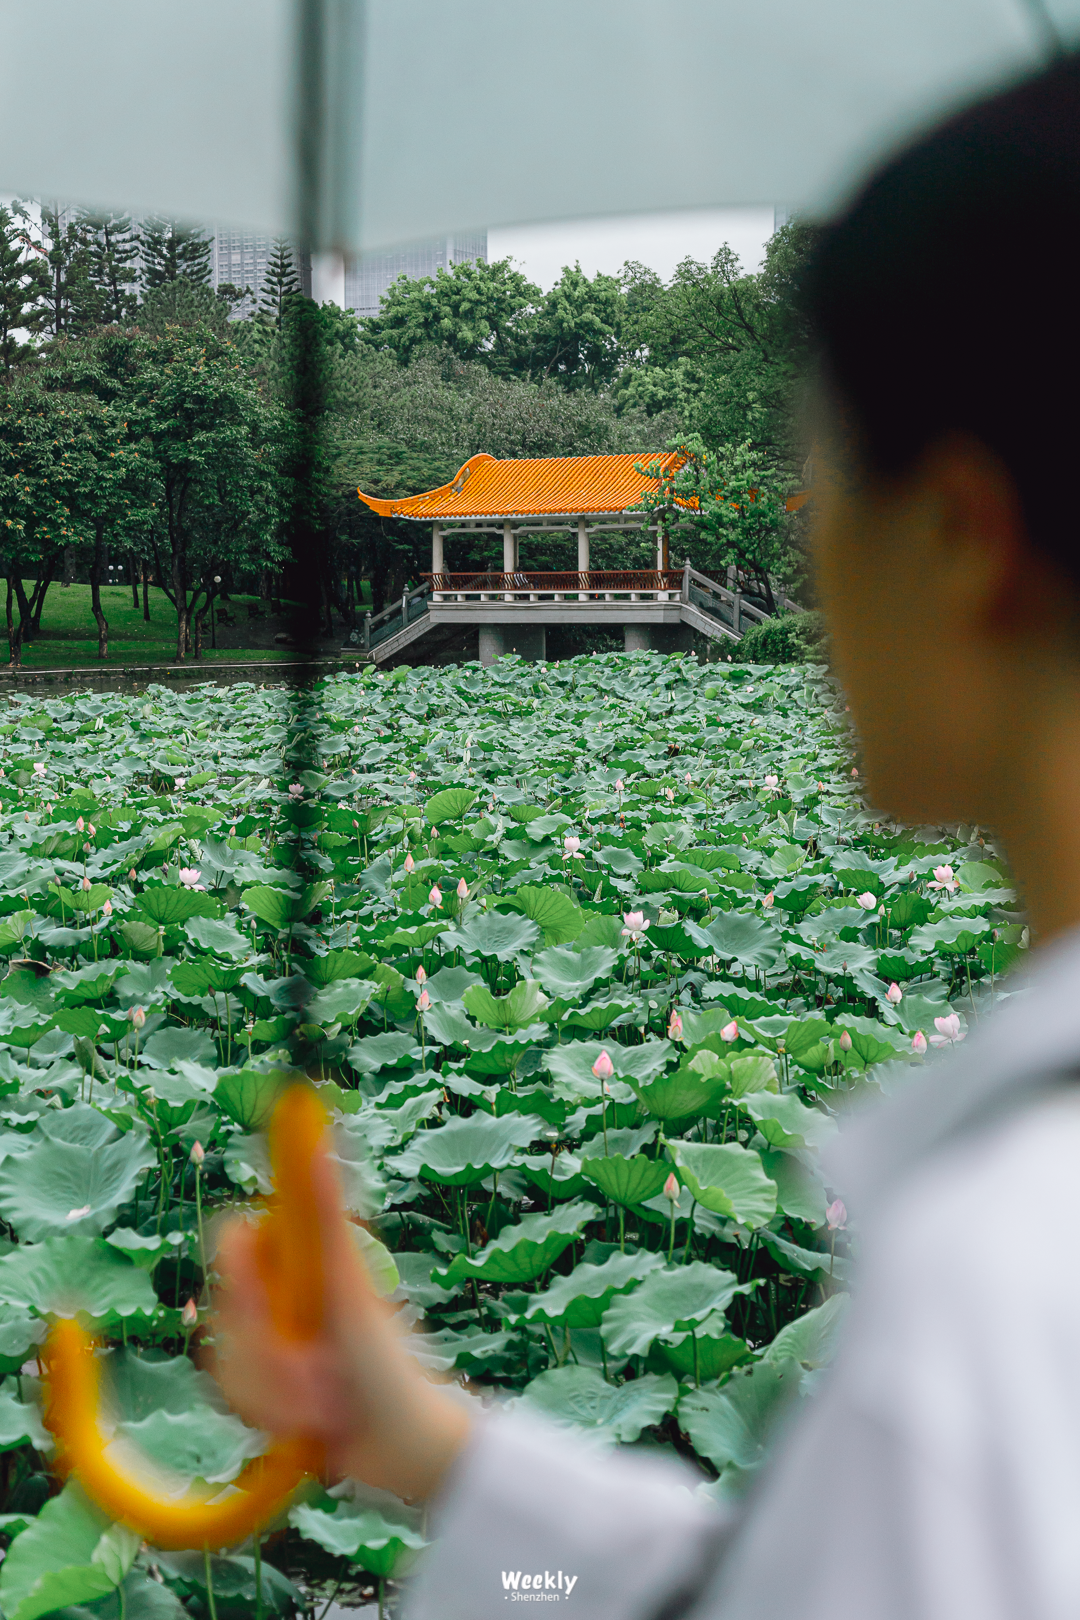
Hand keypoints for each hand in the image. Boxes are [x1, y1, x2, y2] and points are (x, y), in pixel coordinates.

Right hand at [211, 1148, 472, 1501]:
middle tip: (322, 1376)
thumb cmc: (387, 1359)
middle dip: (272, 1359)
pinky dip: (273, 1416)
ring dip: (280, 1394)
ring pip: (228, 1362)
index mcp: (300, 1254)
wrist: (400, 1445)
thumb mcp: (346, 1284)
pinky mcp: (263, 1383)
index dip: (242, 1279)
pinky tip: (311, 1424)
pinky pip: (233, 1395)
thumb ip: (320, 1206)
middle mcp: (281, 1289)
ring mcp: (269, 1338)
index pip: (234, 1239)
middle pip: (228, 1313)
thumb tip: (312, 1117)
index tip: (272, 1309)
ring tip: (328, 1406)